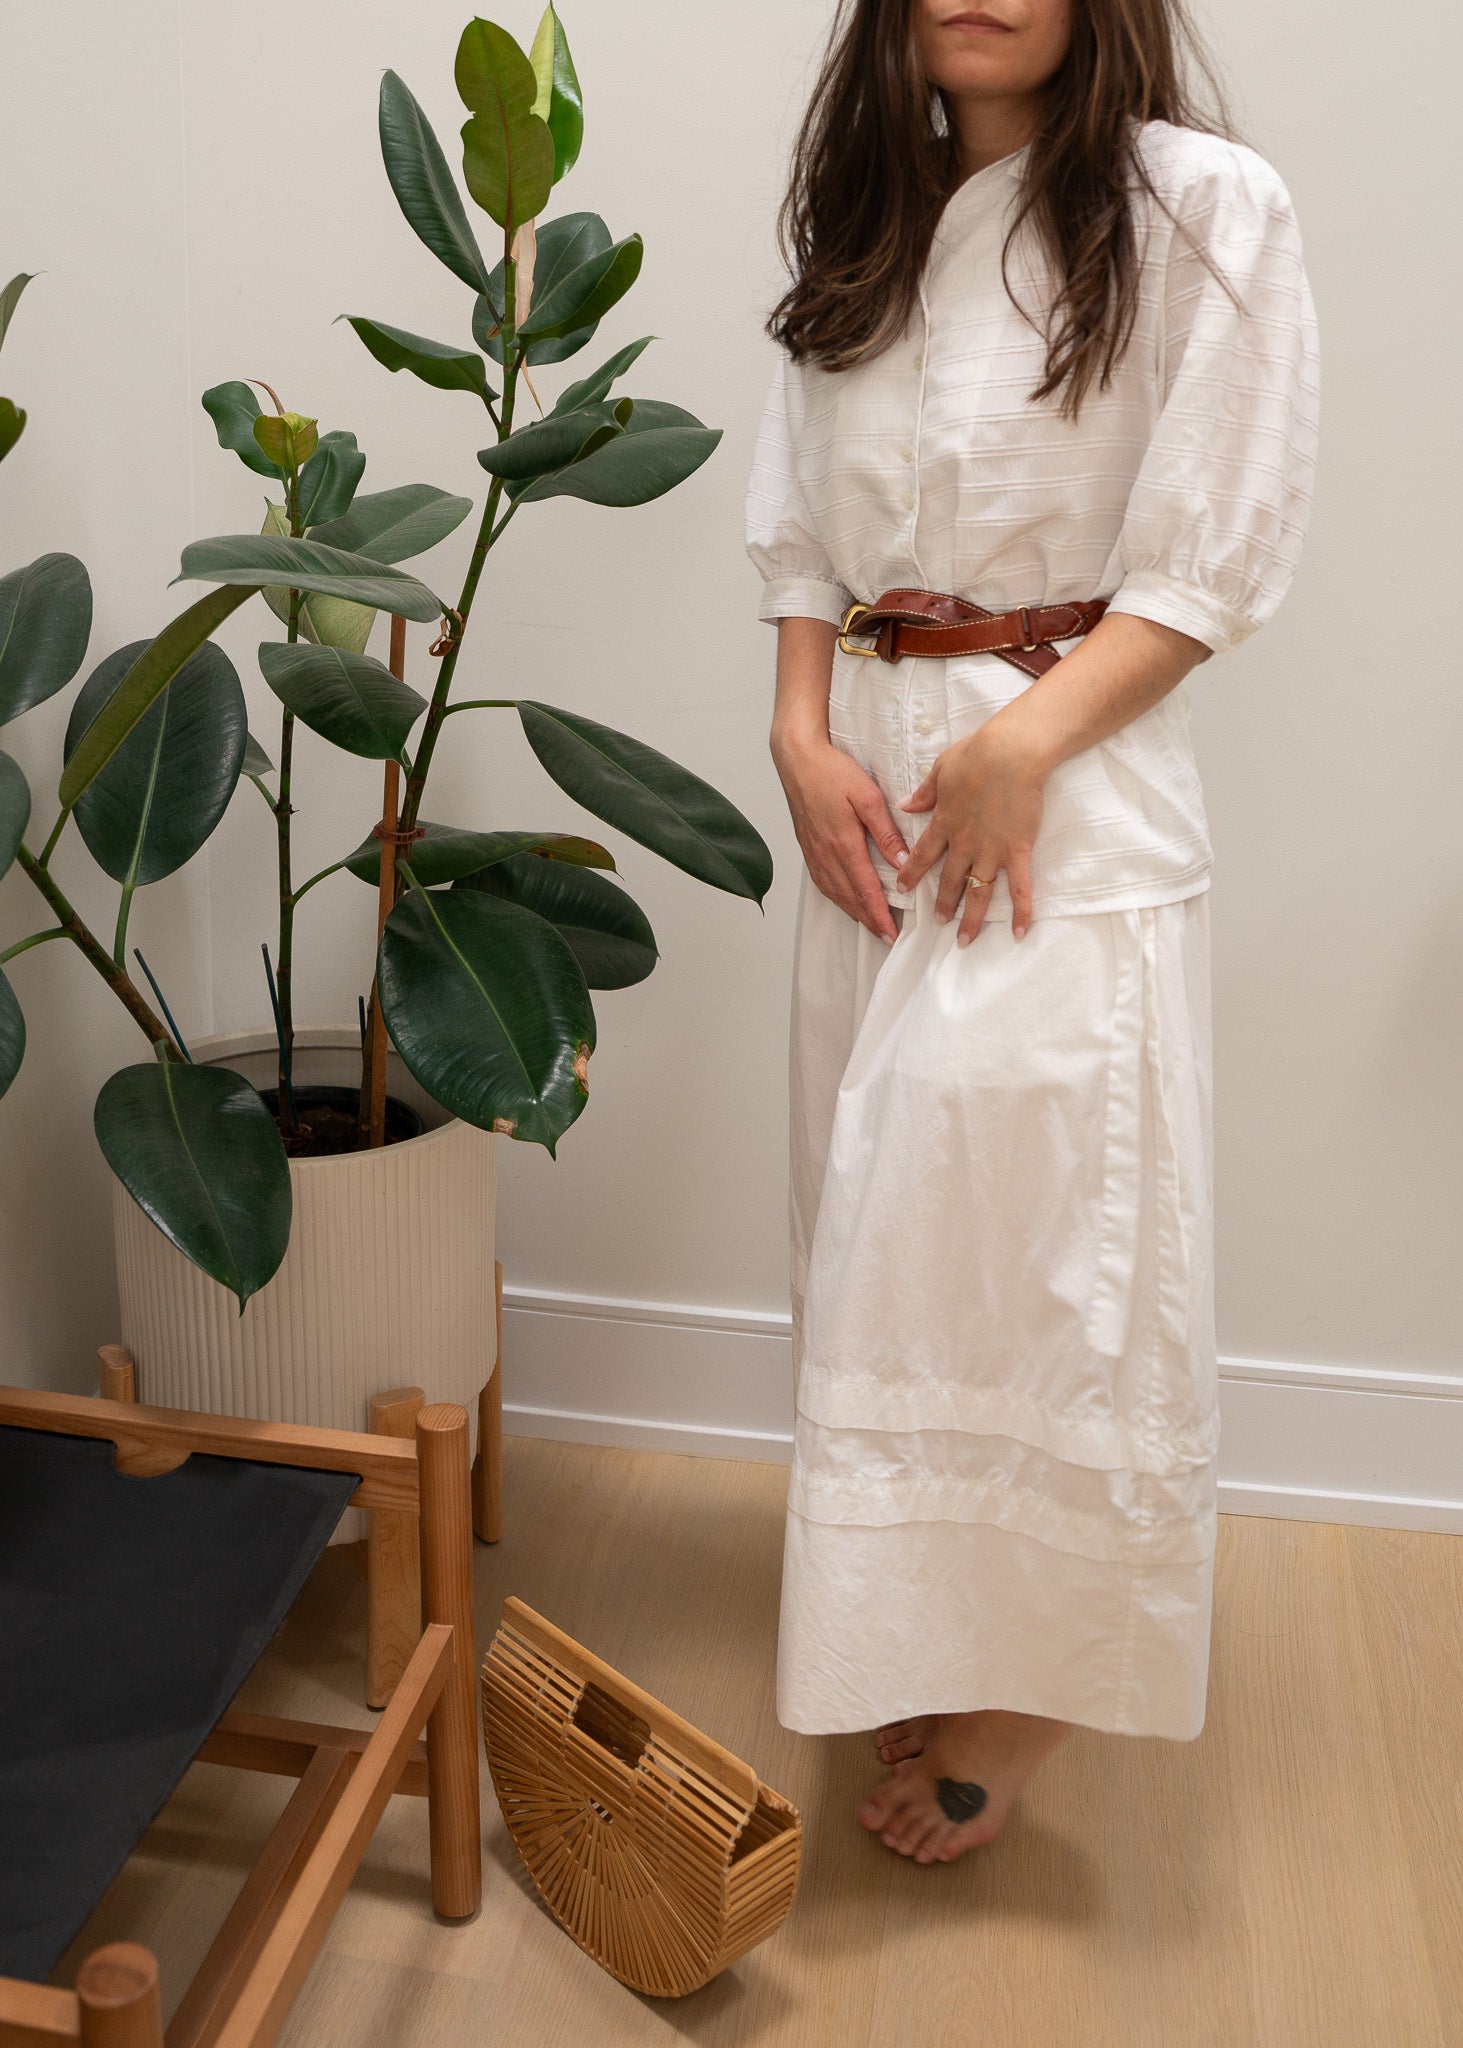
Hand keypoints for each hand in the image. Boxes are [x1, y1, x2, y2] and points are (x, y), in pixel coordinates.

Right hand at [772, 733, 907, 941]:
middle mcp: (826, 854)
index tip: (892, 933)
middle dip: (869, 921)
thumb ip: (886, 832)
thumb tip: (903, 862)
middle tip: (886, 937)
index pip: (866, 890)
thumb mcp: (867, 796)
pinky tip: (844, 900)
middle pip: (850, 899)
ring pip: (835, 893)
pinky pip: (822, 882)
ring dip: (853, 913)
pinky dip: (836, 898)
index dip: (880, 915)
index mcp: (843, 844)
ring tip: (870, 925)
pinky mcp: (807, 847)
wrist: (797, 759)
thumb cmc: (831, 771)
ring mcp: (814, 853)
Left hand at [895, 717, 1049, 943]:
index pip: (922, 855)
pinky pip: (1020, 887)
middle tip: (938, 923)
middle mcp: (965, 843)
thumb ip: (924, 793)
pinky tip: (1019, 933)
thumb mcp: (941, 769)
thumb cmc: (977, 754)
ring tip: (964, 940)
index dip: (911, 874)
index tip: (901, 889)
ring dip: (971, 918)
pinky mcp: (1018, 850)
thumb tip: (903, 805)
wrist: (1011, 753)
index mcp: (944, 823)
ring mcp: (992, 850)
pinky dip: (1021, 912)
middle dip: (943, 904)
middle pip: (950, 881)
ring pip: (978, 892)